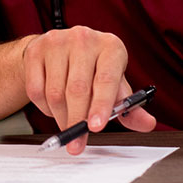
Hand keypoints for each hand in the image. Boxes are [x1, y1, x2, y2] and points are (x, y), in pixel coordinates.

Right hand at [22, 26, 155, 154]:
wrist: (60, 49)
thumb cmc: (93, 69)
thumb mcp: (115, 84)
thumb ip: (129, 106)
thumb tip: (147, 124)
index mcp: (110, 46)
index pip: (106, 79)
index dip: (101, 106)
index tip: (96, 127)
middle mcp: (84, 38)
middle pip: (78, 89)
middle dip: (77, 121)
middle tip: (77, 143)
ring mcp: (57, 41)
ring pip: (55, 93)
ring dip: (61, 117)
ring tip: (68, 121)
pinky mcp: (35, 50)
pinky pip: (36, 90)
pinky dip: (45, 108)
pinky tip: (54, 106)